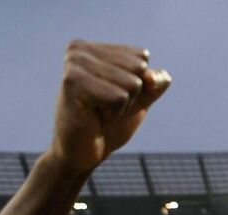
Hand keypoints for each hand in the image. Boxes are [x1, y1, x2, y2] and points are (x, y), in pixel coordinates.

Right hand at [50, 40, 171, 173]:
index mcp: (92, 47)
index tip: (110, 97)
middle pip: (138, 68)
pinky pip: (119, 97)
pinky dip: (114, 114)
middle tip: (104, 107)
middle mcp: (79, 49)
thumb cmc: (108, 125)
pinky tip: (94, 117)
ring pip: (132, 83)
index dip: (136, 84)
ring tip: (98, 112)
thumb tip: (153, 77)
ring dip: (121, 106)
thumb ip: (154, 83)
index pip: (142, 57)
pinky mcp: (73, 83)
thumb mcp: (139, 99)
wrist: (82, 155)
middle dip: (130, 96)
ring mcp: (74, 64)